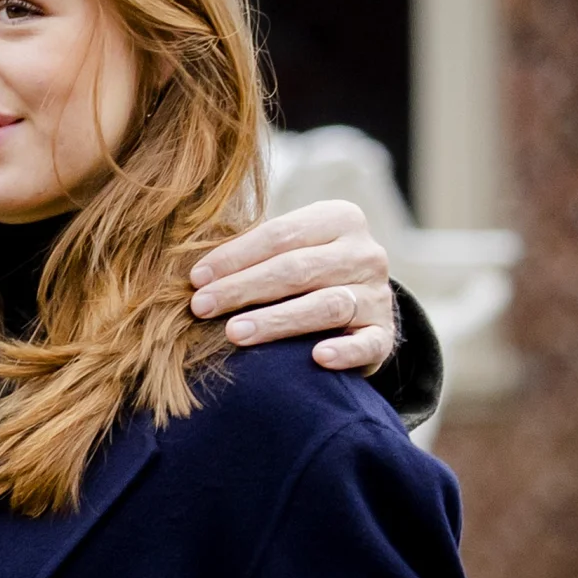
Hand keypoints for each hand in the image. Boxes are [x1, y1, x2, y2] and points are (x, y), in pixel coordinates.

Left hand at [192, 200, 396, 371]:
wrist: (356, 305)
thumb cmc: (300, 272)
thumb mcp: (282, 250)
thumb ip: (248, 253)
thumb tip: (192, 273)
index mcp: (338, 219)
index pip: (280, 235)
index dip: (234, 257)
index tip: (195, 279)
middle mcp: (364, 253)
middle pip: (298, 269)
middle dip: (243, 288)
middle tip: (200, 307)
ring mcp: (378, 294)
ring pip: (326, 305)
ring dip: (277, 320)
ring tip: (235, 333)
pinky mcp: (385, 333)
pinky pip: (367, 343)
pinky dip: (345, 351)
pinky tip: (318, 357)